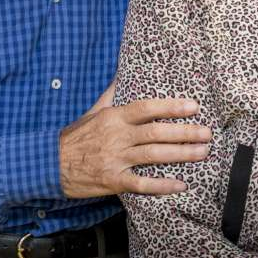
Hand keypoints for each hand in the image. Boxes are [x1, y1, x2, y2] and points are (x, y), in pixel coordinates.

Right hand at [59, 83, 212, 198]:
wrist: (50, 163)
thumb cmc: (77, 136)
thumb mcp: (93, 111)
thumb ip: (112, 93)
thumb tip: (123, 72)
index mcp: (113, 117)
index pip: (145, 108)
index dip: (170, 107)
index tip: (193, 106)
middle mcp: (116, 136)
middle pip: (155, 133)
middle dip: (184, 132)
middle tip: (206, 133)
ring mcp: (115, 159)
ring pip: (153, 156)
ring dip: (180, 155)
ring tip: (202, 152)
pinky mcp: (112, 180)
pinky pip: (141, 184)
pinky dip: (161, 185)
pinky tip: (180, 184)